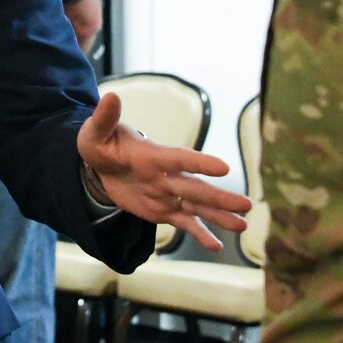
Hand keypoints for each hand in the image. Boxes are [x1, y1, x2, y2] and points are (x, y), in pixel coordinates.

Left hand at [77, 92, 251, 251]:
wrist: (101, 165)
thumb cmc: (100, 144)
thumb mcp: (95, 132)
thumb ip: (104, 118)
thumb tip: (110, 96)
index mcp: (153, 156)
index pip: (179, 159)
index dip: (199, 162)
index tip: (224, 168)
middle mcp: (166, 176)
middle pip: (196, 187)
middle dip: (220, 197)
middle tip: (247, 204)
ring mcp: (167, 194)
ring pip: (197, 206)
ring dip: (219, 215)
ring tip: (243, 224)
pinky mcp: (163, 210)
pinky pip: (184, 223)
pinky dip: (199, 234)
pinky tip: (217, 246)